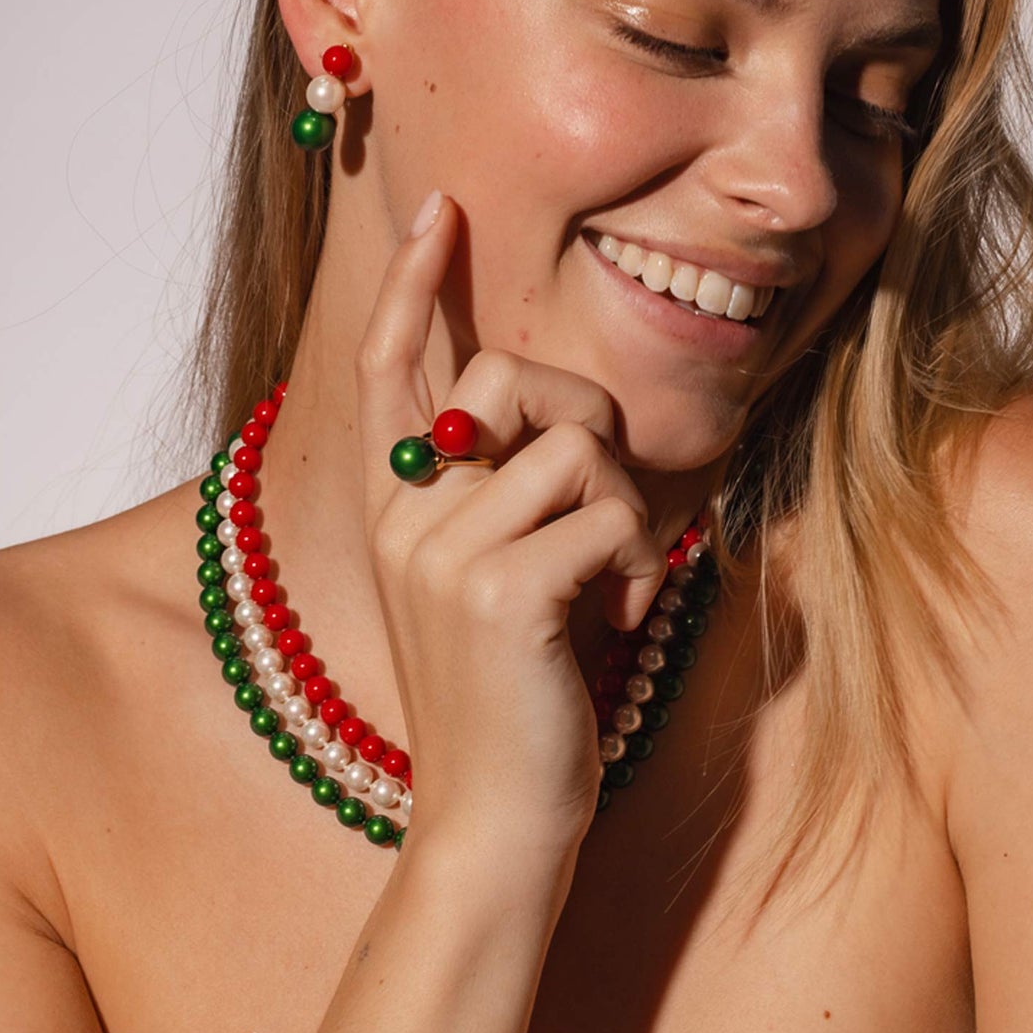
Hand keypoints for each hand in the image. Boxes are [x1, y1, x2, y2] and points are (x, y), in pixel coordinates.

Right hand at [358, 192, 668, 860]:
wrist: (494, 823)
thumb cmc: (514, 692)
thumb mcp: (494, 577)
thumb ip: (506, 491)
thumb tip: (558, 419)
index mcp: (397, 506)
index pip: (391, 364)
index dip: (414, 282)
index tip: (440, 210)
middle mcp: (404, 514)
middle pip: (503, 375)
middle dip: (581, 415)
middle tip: (606, 500)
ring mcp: (440, 549)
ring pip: (573, 444)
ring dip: (624, 506)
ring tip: (617, 579)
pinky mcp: (496, 590)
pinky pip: (607, 513)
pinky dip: (641, 561)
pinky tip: (621, 616)